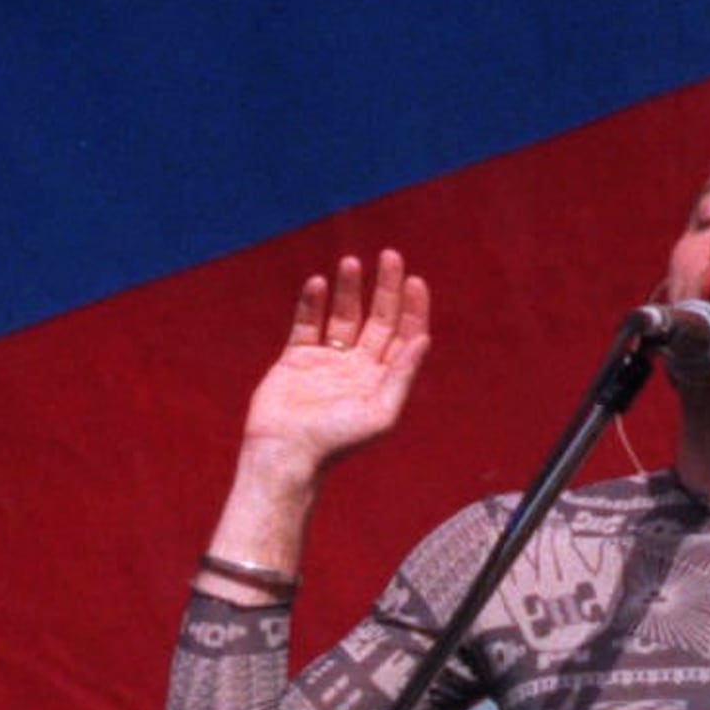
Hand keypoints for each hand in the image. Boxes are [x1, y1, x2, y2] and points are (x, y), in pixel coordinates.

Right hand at [240, 251, 431, 477]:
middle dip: (386, 287)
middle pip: (377, 318)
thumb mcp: (379, 413)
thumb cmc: (336, 442)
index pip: (403, 335)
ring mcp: (327, 362)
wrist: (285, 454)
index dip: (411, 307)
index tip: (414, 280)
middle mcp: (357, 368)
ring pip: (343, 315)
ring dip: (349, 289)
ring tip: (351, 262)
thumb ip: (402, 375)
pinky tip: (318, 284)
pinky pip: (307, 323)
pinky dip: (311, 303)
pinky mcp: (296, 360)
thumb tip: (423, 338)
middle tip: (390, 256)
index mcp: (380, 380)